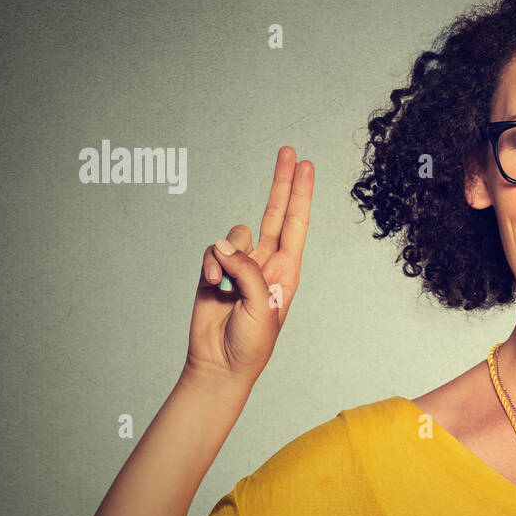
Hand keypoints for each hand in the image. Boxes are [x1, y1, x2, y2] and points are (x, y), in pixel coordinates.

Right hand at [184, 146, 314, 387]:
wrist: (220, 364)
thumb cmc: (251, 343)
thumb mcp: (261, 307)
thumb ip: (247, 271)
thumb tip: (224, 244)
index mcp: (287, 272)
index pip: (296, 224)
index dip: (300, 194)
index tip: (306, 166)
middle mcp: (266, 263)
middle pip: (274, 213)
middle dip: (281, 183)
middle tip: (289, 152)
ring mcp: (240, 265)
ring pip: (235, 234)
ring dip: (227, 254)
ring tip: (225, 284)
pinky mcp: (214, 270)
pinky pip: (211, 251)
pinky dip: (209, 264)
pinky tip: (212, 284)